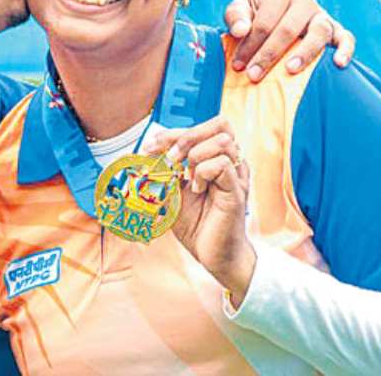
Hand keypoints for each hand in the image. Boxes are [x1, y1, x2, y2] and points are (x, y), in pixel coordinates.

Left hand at [142, 117, 255, 306]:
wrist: (212, 255)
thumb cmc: (196, 225)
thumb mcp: (173, 192)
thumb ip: (165, 170)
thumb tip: (144, 152)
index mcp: (216, 158)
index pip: (202, 127)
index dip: (173, 132)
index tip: (150, 148)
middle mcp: (231, 162)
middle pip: (220, 124)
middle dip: (187, 136)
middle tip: (170, 158)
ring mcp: (237, 174)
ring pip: (222, 140)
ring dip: (195, 154)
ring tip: (187, 178)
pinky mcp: (237, 190)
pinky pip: (221, 164)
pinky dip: (202, 172)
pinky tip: (197, 190)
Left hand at [224, 0, 355, 81]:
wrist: (274, 19)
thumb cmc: (254, 17)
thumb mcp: (239, 10)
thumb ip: (235, 17)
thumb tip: (240, 31)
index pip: (264, 22)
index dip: (249, 45)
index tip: (238, 66)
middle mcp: (304, 2)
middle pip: (288, 29)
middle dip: (269, 54)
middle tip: (254, 75)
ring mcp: (322, 16)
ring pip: (319, 31)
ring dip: (305, 52)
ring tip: (290, 70)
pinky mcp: (336, 30)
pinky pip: (346, 38)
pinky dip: (345, 49)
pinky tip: (338, 63)